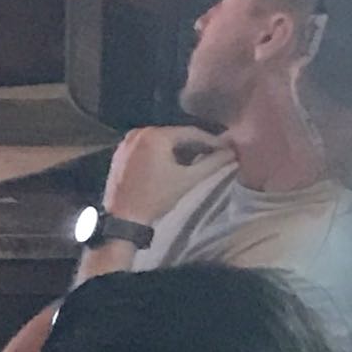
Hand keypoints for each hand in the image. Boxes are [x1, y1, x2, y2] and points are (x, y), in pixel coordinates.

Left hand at [101, 125, 222, 231]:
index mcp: (154, 135)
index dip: (211, 141)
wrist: (123, 218)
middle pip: (174, 135)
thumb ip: (213, 163)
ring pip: (161, 141)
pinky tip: (174, 164)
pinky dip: (162, 153)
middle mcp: (138, 133)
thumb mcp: (189, 180)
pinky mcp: (120, 154)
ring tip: (198, 159)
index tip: (226, 149)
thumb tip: (232, 153)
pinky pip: (147, 148)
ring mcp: (126, 143)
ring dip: (179, 149)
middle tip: (214, 153)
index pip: (190, 133)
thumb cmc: (156, 198)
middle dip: (195, 145)